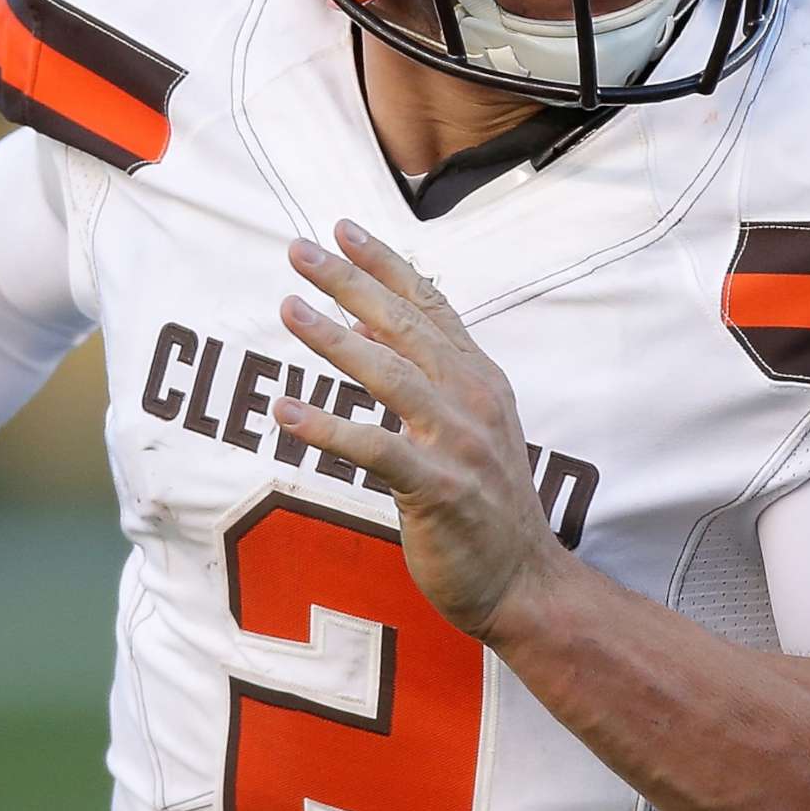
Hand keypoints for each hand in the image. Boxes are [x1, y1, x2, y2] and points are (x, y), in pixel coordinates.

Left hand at [278, 219, 564, 638]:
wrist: (524, 581)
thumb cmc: (484, 504)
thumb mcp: (466, 426)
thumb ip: (422, 373)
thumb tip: (359, 321)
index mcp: (480, 379)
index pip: (430, 305)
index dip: (386, 265)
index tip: (342, 229)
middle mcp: (474, 400)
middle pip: (406, 326)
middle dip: (350, 282)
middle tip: (300, 250)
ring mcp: (460, 443)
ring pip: (391, 375)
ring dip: (335, 340)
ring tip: (289, 309)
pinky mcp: (440, 489)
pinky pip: (376, 450)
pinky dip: (328, 428)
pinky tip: (285, 412)